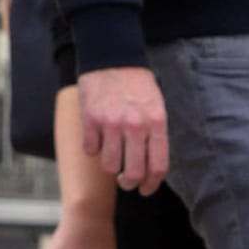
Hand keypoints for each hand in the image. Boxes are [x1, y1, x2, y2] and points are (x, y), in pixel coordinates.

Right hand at [77, 67, 168, 195]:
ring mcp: (111, 123)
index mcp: (156, 122)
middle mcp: (135, 125)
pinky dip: (93, 150)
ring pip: (109, 166)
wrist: (112, 58)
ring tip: (112, 161)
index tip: (145, 189)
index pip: (157, 166)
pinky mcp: (91, 120)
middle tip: (126, 182)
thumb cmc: (137, 85)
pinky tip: (98, 140)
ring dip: (110, 169)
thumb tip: (151, 169)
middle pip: (132, 173)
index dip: (151, 185)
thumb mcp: (156, 107)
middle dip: (129, 184)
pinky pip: (91, 150)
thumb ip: (155, 136)